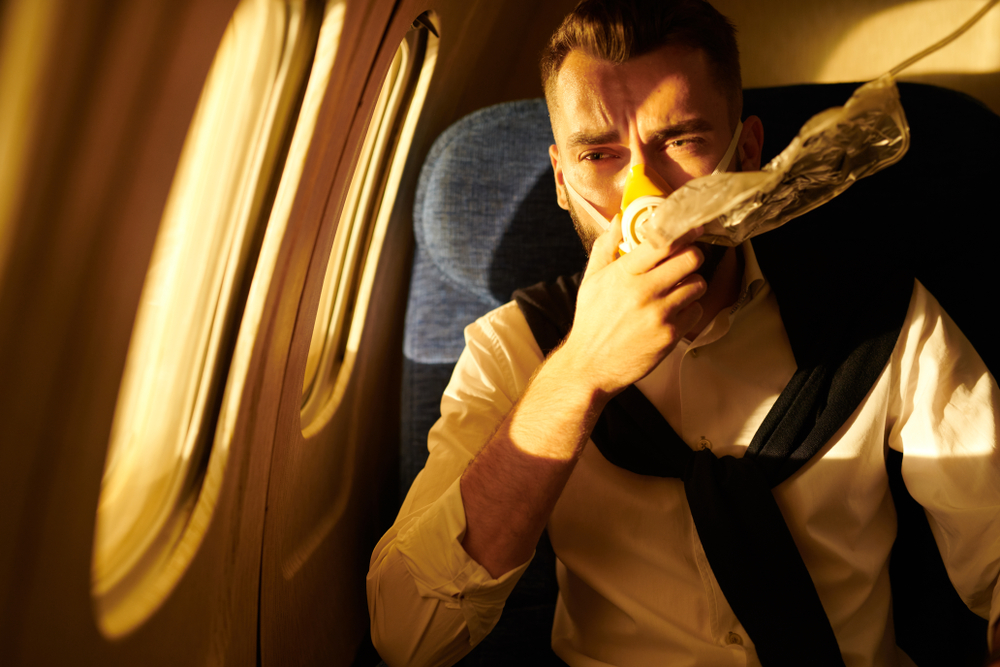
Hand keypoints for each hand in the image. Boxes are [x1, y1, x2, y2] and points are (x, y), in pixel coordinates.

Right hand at [556, 217, 706, 395]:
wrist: (590, 365)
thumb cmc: (591, 320)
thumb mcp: (591, 280)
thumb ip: (606, 247)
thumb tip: (618, 219)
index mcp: (623, 273)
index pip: (663, 241)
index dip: (684, 232)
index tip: (693, 229)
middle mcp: (643, 291)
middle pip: (690, 259)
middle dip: (692, 257)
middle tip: (686, 261)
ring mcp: (659, 314)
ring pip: (698, 285)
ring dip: (692, 284)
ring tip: (678, 290)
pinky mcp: (670, 335)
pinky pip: (696, 311)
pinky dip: (689, 311)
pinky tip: (673, 314)